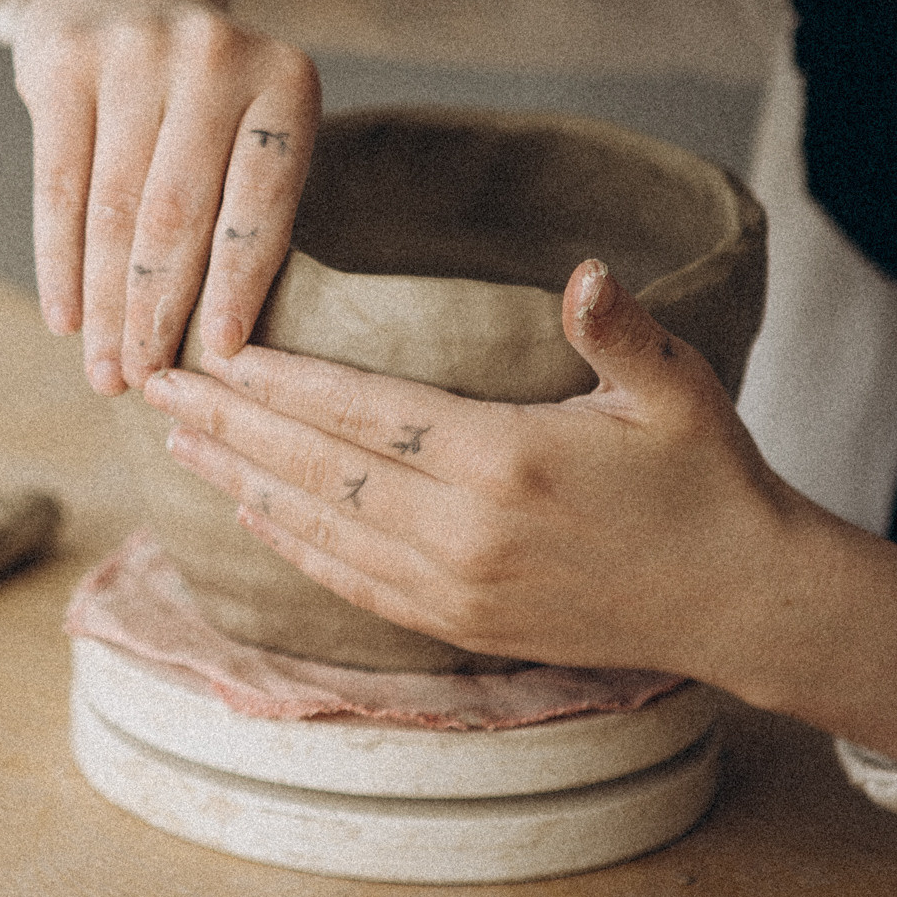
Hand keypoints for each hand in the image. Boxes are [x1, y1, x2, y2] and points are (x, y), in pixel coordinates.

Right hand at [14, 0, 319, 394]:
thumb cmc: (201, 100)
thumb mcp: (251, 128)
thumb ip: (248, 207)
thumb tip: (230, 351)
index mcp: (284, 81)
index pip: (260, 200)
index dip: (238, 285)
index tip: (222, 358)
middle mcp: (214, 57)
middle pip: (179, 213)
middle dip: (159, 311)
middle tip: (147, 383)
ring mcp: (136, 52)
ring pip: (114, 208)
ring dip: (106, 304)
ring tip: (106, 371)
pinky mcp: (66, 63)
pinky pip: (57, 184)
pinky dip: (59, 261)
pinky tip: (63, 317)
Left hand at [142, 258, 896, 764]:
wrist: (743, 605)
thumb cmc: (709, 482)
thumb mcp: (681, 392)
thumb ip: (622, 331)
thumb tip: (587, 272)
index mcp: (507, 461)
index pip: (361, 412)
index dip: (278, 380)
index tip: (211, 347)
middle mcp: (464, 532)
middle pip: (315, 468)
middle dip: (228, 423)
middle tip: (153, 382)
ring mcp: (454, 588)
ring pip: (316, 528)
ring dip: (239, 482)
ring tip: (178, 441)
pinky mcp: (457, 624)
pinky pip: (348, 581)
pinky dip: (287, 545)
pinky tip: (243, 511)